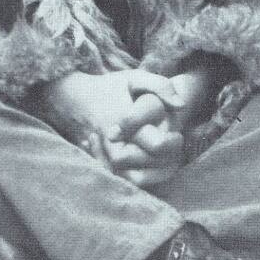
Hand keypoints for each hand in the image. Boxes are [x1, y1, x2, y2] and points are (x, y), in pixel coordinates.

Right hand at [101, 68, 217, 188]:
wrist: (78, 99)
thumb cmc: (112, 88)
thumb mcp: (136, 78)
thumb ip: (160, 86)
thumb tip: (181, 105)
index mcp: (122, 120)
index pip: (155, 145)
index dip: (171, 143)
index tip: (177, 134)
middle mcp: (113, 142)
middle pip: (148, 165)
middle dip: (166, 159)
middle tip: (175, 145)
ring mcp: (108, 155)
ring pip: (137, 179)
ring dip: (159, 172)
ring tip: (170, 157)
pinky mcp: (107, 164)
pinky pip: (129, 181)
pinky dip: (148, 178)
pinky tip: (160, 166)